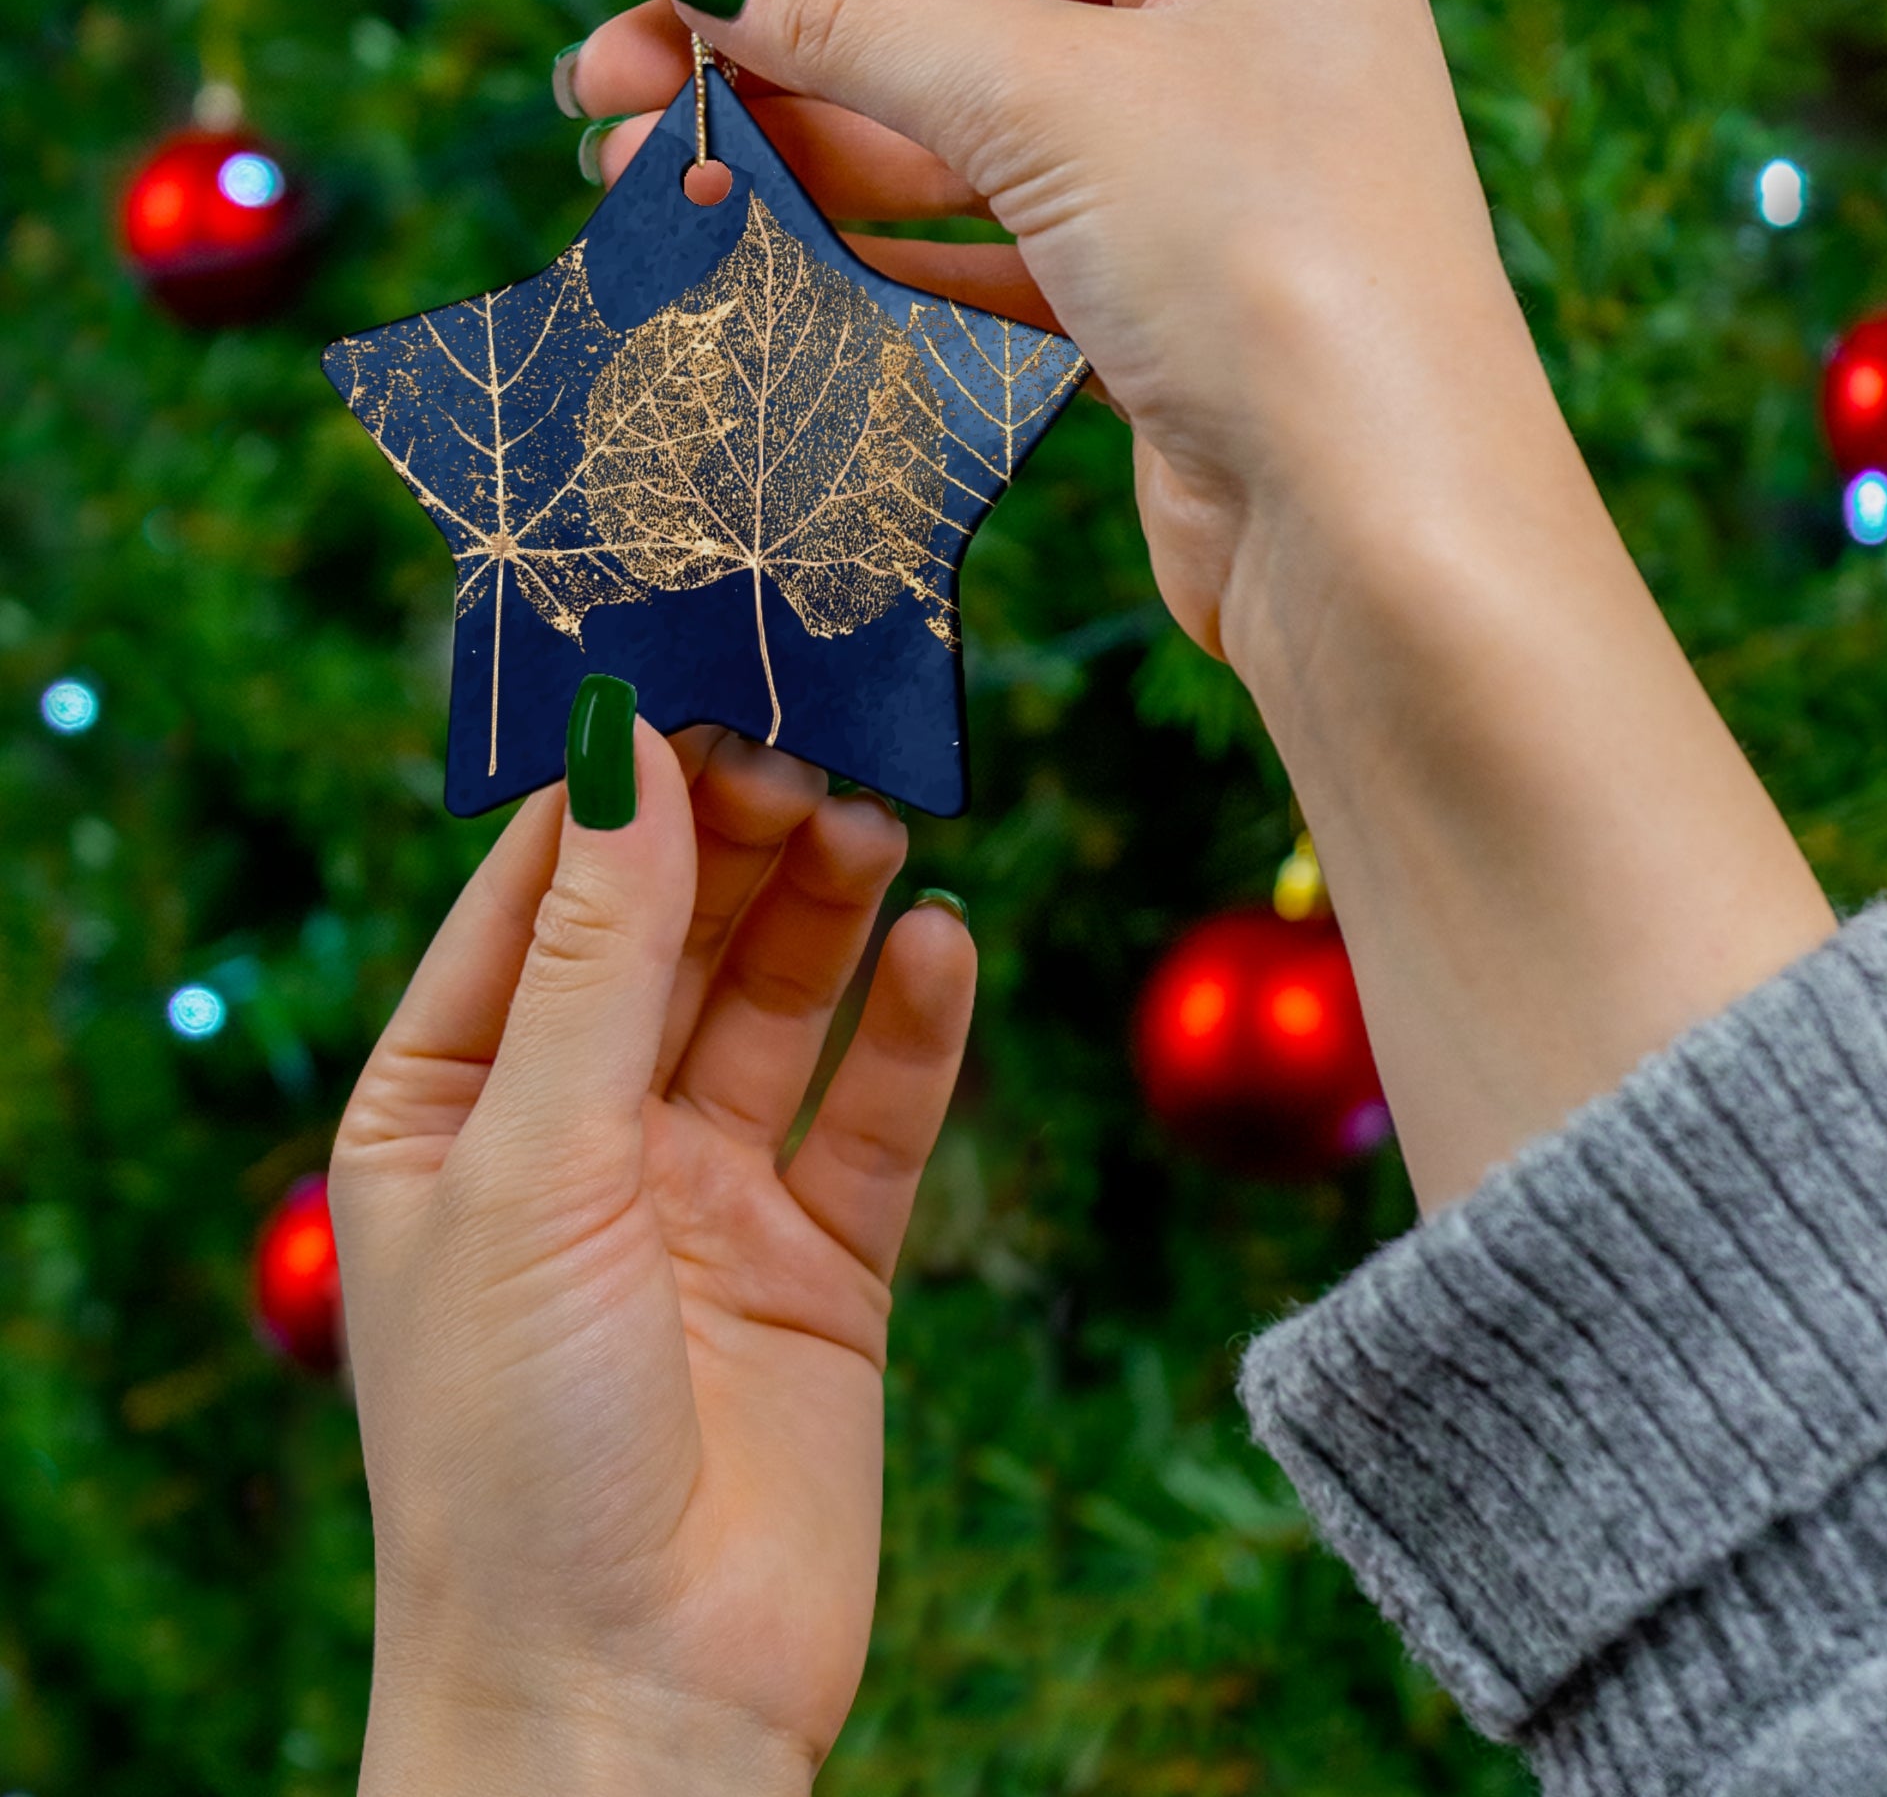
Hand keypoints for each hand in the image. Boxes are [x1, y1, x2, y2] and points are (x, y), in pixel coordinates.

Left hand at [330, 723, 973, 1794]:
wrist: (633, 1701)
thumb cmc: (515, 1446)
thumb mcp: (530, 1166)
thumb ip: (592, 959)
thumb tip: (619, 753)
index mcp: (450, 1109)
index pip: (532, 901)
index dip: (608, 793)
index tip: (687, 682)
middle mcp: (577, 1138)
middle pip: (669, 937)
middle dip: (732, 840)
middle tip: (808, 748)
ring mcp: (705, 1197)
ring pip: (777, 1005)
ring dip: (826, 911)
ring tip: (878, 822)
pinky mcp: (821, 1262)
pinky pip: (874, 1115)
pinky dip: (913, 1029)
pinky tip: (945, 946)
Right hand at [569, 0, 1833, 1212]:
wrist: (1381, 539)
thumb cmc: (1269, 269)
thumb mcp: (1051, 104)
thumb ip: (860, 19)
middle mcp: (1232, 34)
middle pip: (955, 13)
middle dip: (776, 50)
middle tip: (605, 93)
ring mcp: (1198, 178)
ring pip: (961, 141)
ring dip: (806, 155)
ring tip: (650, 176)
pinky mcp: (1160, 305)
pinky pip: (991, 248)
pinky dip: (879, 248)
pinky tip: (764, 249)